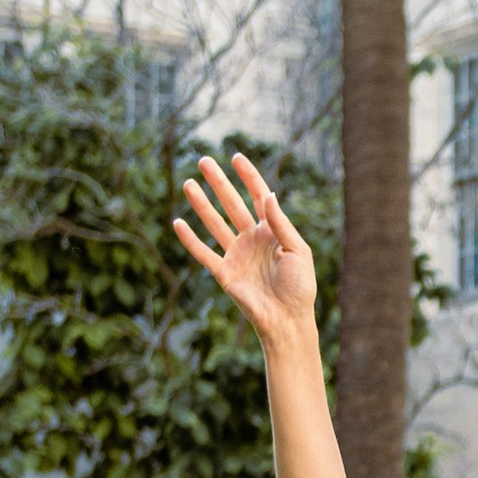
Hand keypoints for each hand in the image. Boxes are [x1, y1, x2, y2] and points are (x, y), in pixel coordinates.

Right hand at [175, 151, 318, 343]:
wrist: (287, 320)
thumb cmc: (300, 287)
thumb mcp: (298, 250)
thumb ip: (281, 223)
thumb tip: (268, 194)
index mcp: (273, 231)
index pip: (259, 196)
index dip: (248, 176)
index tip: (236, 157)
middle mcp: (252, 239)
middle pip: (232, 204)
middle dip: (218, 182)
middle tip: (203, 160)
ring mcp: (236, 254)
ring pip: (214, 223)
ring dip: (201, 204)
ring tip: (188, 183)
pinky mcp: (224, 272)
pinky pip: (203, 252)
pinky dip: (190, 239)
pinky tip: (178, 222)